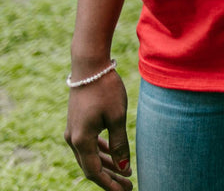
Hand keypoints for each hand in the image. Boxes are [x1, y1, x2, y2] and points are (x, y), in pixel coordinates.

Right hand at [65, 70, 131, 190]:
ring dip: (107, 165)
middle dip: (110, 178)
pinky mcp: (78, 123)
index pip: (94, 172)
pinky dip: (102, 152)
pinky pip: (89, 144)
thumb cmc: (105, 90)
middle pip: (91, 167)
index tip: (125, 190)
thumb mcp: (117, 117)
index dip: (109, 184)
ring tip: (126, 172)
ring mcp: (74, 131)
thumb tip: (124, 168)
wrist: (90, 67)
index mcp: (81, 140)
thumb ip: (120, 144)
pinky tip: (115, 155)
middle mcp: (73, 139)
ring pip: (90, 156)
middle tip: (128, 185)